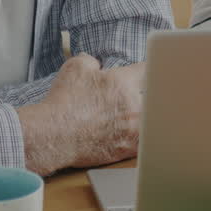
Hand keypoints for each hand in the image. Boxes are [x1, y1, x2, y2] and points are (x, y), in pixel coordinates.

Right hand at [16, 54, 143, 174]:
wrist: (54, 135)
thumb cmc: (63, 102)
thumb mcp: (74, 67)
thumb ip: (92, 60)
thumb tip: (96, 63)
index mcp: (123, 83)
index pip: (147, 69)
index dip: (149, 69)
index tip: (149, 71)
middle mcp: (133, 105)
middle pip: (156, 96)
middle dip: (152, 94)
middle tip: (149, 94)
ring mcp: (133, 129)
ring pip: (155, 121)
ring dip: (151, 117)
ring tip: (146, 117)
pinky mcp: (128, 149)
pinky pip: (148, 142)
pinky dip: (147, 139)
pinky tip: (143, 137)